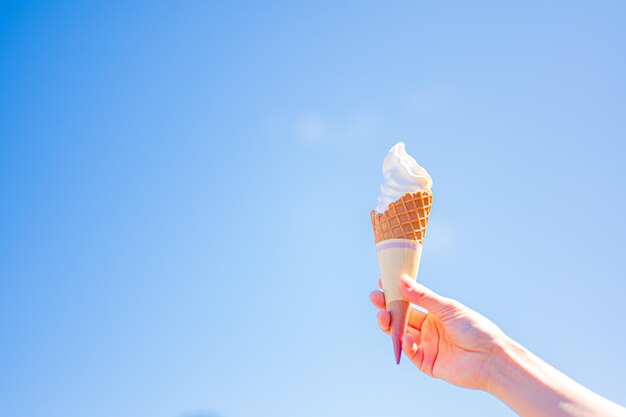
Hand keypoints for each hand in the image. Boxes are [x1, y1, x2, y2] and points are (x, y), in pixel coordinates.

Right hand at [370, 275, 504, 389]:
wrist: (491, 358)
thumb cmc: (476, 329)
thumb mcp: (448, 308)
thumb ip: (424, 297)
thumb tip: (402, 280)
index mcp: (435, 313)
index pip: (410, 301)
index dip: (395, 293)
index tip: (381, 282)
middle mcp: (428, 328)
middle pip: (402, 316)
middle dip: (387, 307)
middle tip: (375, 298)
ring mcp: (427, 345)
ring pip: (401, 333)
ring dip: (391, 325)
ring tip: (383, 316)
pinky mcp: (427, 362)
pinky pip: (411, 352)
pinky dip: (406, 345)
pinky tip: (407, 338)